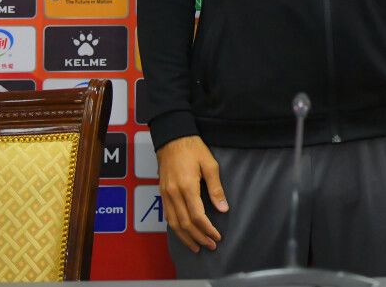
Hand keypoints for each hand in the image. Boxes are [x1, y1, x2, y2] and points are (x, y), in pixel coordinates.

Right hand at [156, 135, 227, 252]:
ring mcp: (165, 194)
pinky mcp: (162, 193)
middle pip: (185, 224)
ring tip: (197, 246)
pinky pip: (167, 216)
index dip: (208, 229)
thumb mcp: (210, 164)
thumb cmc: (193, 149)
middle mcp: (173, 193)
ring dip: (186, 237)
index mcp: (187, 186)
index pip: (197, 216)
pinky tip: (183, 234)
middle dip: (198, 237)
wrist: (172, 138)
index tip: (217, 236)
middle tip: (210, 246)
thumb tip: (223, 209)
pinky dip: (176, 228)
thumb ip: (216, 188)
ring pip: (173, 223)